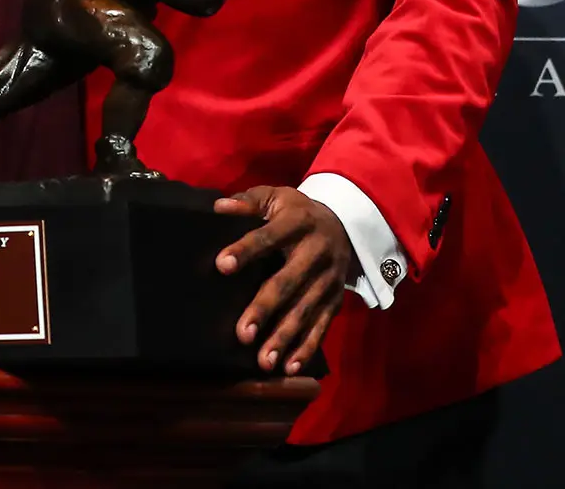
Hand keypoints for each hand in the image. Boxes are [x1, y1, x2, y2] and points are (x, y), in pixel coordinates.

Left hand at [214, 186, 352, 374]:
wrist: (345, 224)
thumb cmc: (296, 212)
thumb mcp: (276, 197)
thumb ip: (249, 202)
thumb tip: (219, 207)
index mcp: (297, 222)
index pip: (269, 236)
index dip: (246, 249)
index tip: (222, 265)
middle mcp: (316, 252)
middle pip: (289, 282)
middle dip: (266, 308)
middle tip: (243, 333)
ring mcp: (329, 279)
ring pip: (306, 311)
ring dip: (285, 337)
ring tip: (264, 361)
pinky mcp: (336, 299)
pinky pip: (322, 326)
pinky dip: (307, 347)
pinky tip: (290, 367)